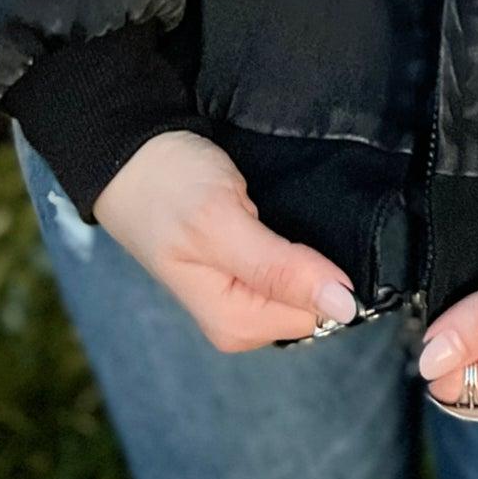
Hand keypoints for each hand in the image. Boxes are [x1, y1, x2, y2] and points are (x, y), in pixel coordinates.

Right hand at [92, 129, 360, 350]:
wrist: (132, 154)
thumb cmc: (169, 185)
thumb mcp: (221, 222)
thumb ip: (278, 268)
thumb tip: (345, 307)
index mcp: (236, 323)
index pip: (316, 312)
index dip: (319, 271)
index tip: (297, 227)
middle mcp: (241, 318)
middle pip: (312, 298)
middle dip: (309, 258)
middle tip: (277, 213)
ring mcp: (242, 293)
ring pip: (302, 279)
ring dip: (301, 245)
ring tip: (275, 210)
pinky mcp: (244, 267)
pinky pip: (288, 262)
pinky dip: (291, 237)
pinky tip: (275, 214)